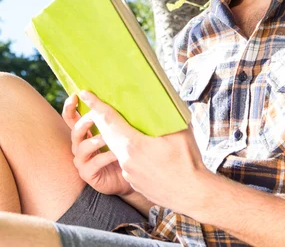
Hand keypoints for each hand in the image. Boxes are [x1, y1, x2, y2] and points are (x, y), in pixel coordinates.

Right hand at [62, 94, 132, 197]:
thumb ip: (110, 117)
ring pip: (83, 147)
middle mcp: (79, 146)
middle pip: (75, 131)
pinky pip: (94, 163)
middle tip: (95, 116)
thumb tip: (114, 97)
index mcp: (84, 133)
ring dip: (96, 140)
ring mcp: (82, 161)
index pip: (71, 119)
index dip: (69, 108)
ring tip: (108, 137)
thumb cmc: (121, 150)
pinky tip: (116, 153)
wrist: (128, 174)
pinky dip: (105, 156)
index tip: (74, 96)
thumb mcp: (116, 131)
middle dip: (84, 123)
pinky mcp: (87, 174)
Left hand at [79, 90, 211, 215]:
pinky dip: (131, 152)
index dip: (97, 106)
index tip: (85, 94)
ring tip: (128, 125)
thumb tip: (159, 99)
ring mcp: (129, 174)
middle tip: (98, 105)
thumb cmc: (188, 161)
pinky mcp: (135, 182)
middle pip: (109, 135)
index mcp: (133, 145)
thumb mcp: (179, 131)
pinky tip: (144, 149)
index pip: (109, 121)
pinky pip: (128, 162)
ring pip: (119, 149)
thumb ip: (164, 115)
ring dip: (119, 136)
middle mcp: (126, 161)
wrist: (194, 194)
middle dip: (102, 119)